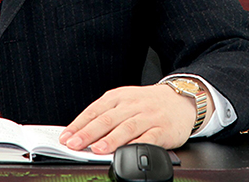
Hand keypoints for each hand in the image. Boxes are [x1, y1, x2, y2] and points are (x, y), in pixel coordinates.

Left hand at [58, 84, 198, 154]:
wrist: (182, 99)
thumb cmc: (149, 103)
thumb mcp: (126, 101)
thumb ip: (106, 115)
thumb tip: (81, 134)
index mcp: (120, 97)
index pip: (95, 110)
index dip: (79, 124)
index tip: (66, 137)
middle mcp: (133, 105)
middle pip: (108, 119)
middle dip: (88, 133)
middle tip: (75, 144)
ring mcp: (149, 117)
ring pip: (127, 127)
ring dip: (111, 139)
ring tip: (97, 149)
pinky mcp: (163, 129)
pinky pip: (149, 137)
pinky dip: (137, 145)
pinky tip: (127, 151)